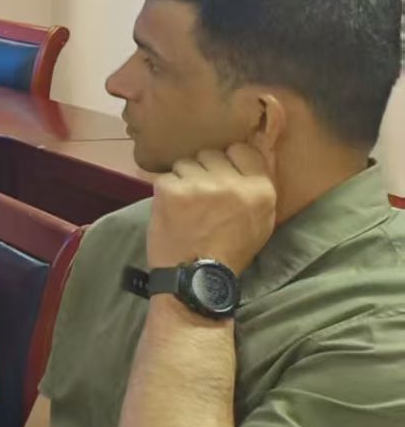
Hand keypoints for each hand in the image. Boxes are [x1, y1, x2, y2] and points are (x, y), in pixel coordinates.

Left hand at [145, 134, 278, 274]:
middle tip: (201, 194)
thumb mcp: (260, 220)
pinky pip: (165, 177)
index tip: (222, 174)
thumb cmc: (231, 250)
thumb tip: (247, 154)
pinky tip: (171, 211)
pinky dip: (165, 192)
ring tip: (185, 204)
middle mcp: (232, 183)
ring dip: (183, 179)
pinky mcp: (171, 190)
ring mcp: (199, 185)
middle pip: (210, 154)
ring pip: (185, 163)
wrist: (196, 276)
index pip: (241, 149)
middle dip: (204, 169)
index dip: (229, 160)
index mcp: (260, 190)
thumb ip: (256, 187)